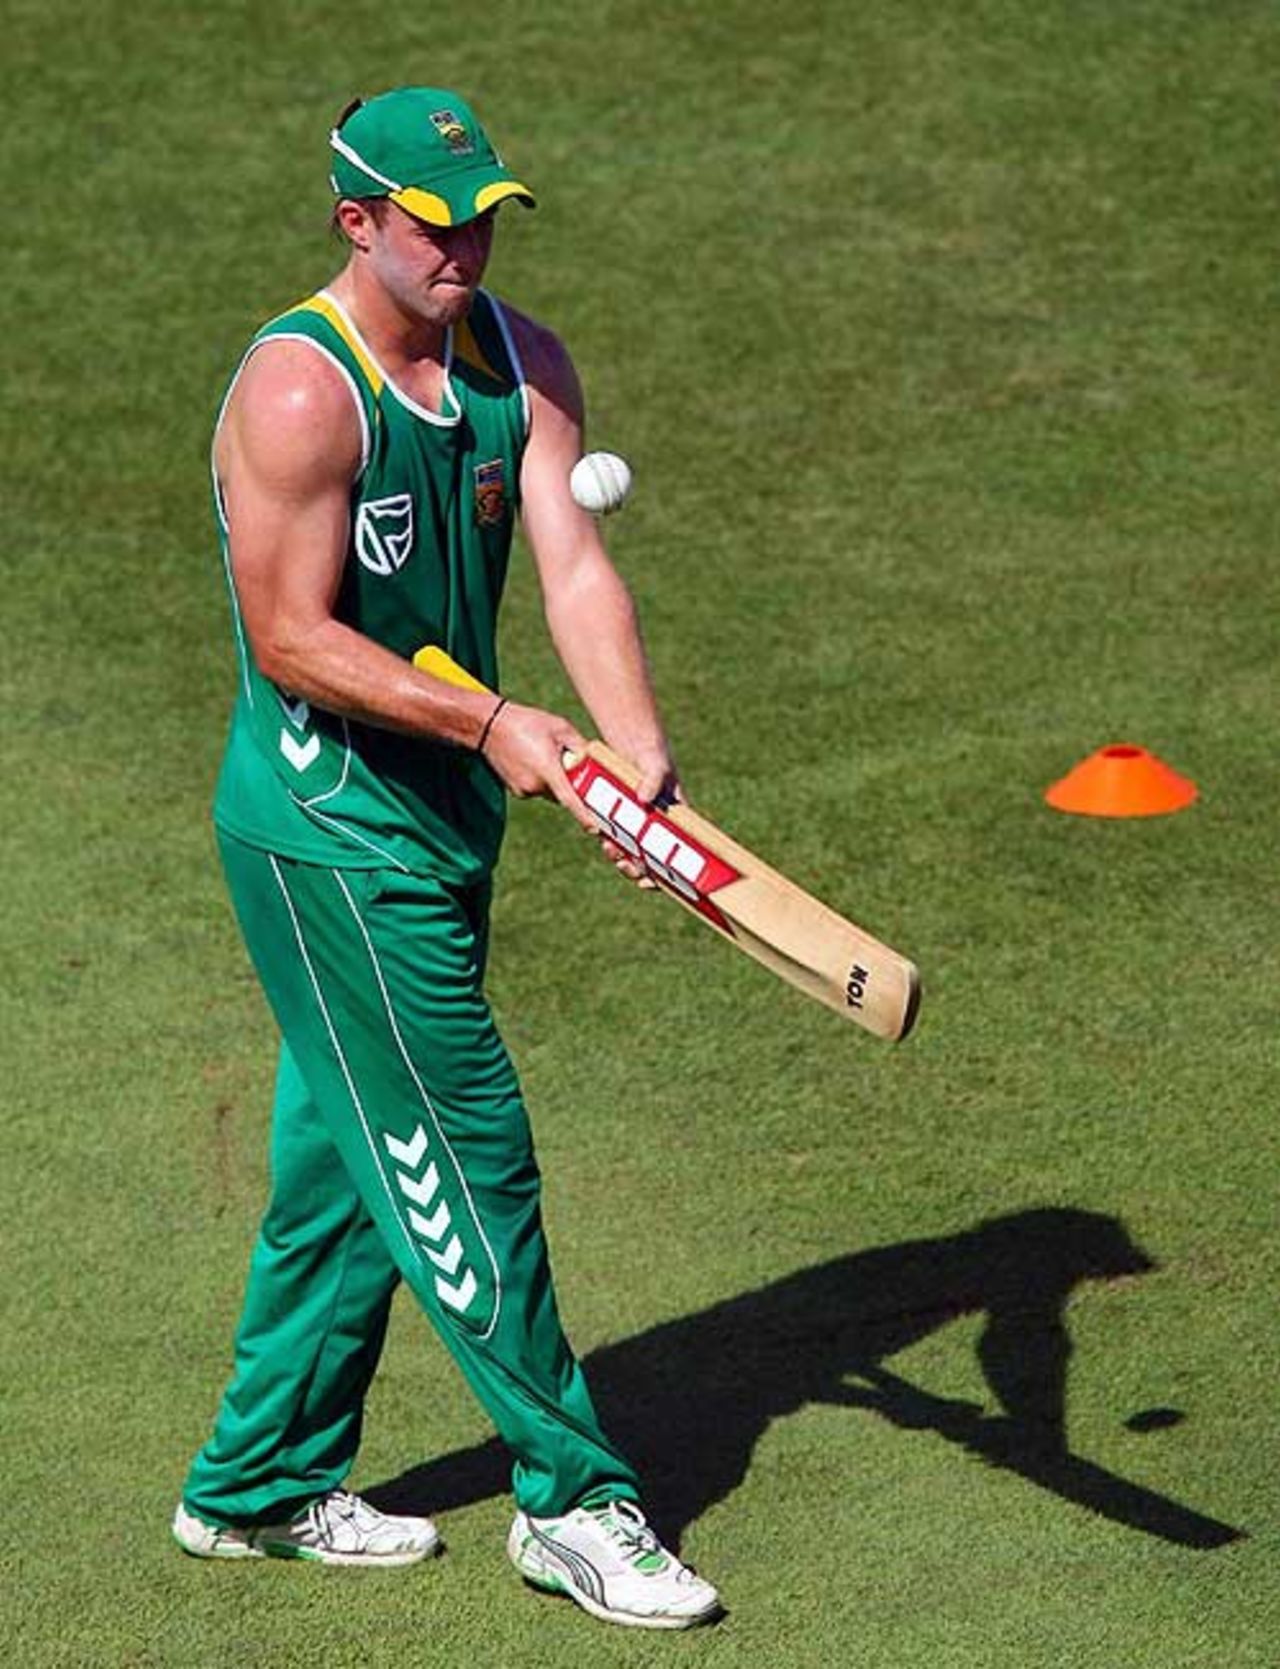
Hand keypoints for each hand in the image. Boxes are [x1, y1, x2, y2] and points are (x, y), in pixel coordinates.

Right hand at [480, 701, 599, 834]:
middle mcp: (534, 785)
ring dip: (553, 780)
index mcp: (547, 771)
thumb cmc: (525, 723)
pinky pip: (536, 789)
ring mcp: (523, 790)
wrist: (488, 725)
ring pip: (549, 791)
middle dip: (569, 783)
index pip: (569, 800)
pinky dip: (540, 779)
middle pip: (562, 794)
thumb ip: (579, 746)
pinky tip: (533, 758)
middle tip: (568, 762)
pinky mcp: (515, 790)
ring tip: (544, 754)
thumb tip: (590, 760)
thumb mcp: (560, 728)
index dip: (583, 816)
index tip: (593, 829)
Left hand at [597, 743, 682, 889]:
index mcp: (675, 819)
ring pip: (632, 850)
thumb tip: (644, 799)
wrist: (633, 742)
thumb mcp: (656, 765)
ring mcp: (639, 821)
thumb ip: (652, 780)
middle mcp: (658, 825)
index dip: (666, 872)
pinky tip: (603, 839)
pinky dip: (611, 840)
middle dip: (638, 868)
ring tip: (610, 850)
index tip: (653, 881)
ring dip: (622, 856)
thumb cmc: (653, 755)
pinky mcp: (622, 815)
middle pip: (651, 858)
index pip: (677, 853)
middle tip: (625, 866)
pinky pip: (617, 835)